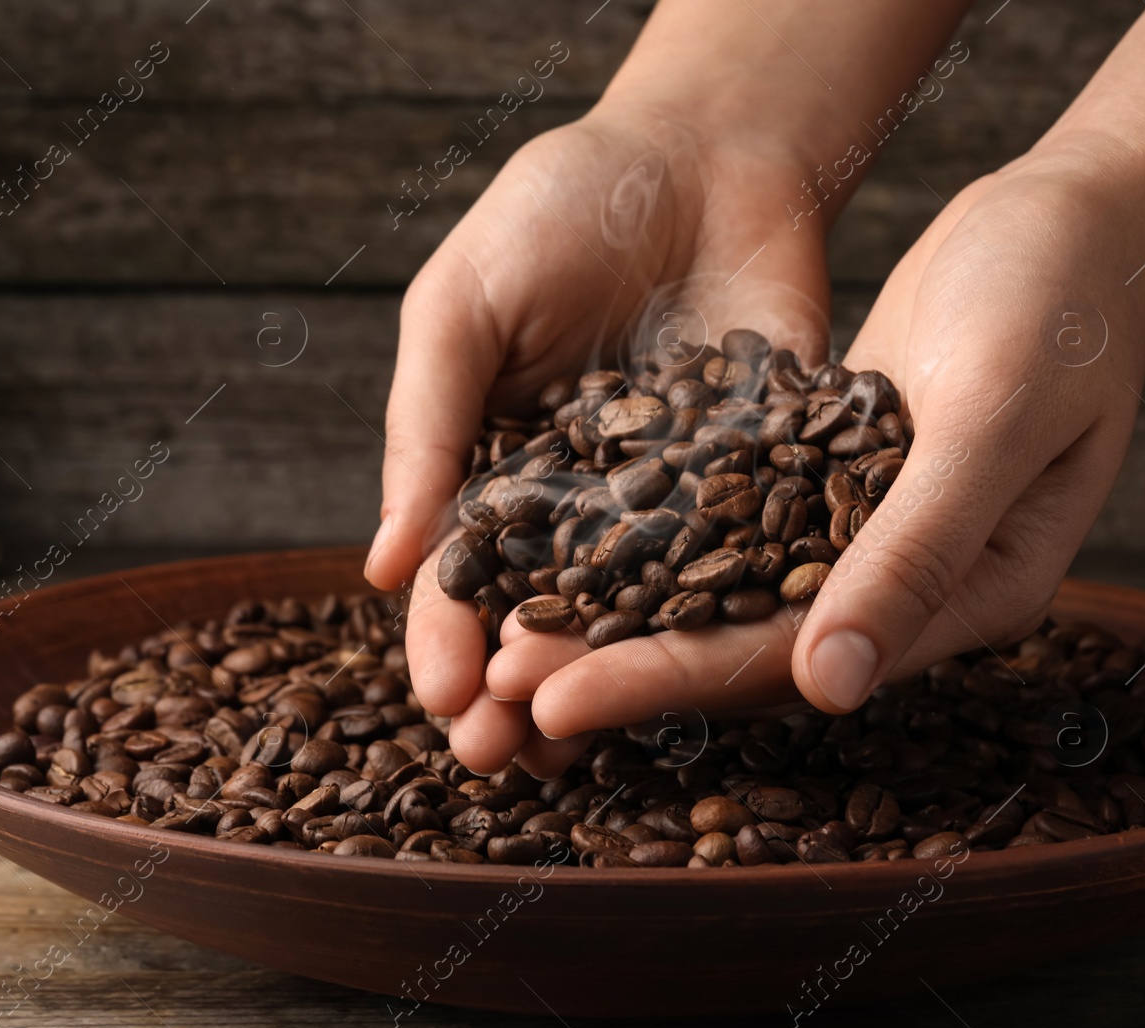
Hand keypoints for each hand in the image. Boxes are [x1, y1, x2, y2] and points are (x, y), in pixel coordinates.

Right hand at [368, 102, 833, 775]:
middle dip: (516, 690)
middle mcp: (580, 508)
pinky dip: (723, 621)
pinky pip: (742, 563)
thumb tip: (382, 563)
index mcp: (495, 472)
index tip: (441, 698)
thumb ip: (426, 426)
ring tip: (576, 750)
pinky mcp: (762, 487)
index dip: (445, 640)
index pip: (461, 578)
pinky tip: (702, 676)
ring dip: (604, 684)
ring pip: (634, 619)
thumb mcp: (463, 306)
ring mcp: (672, 505)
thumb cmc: (557, 214)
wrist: (704, 153)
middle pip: (543, 620)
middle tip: (499, 757)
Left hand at [487, 158, 1144, 756]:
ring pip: (718, 591)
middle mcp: (905, 588)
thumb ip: (918, 549)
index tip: (551, 700)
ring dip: (614, 611)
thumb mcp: (993, 417)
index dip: (661, 680)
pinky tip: (564, 541)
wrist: (1074, 222)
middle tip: (494, 685)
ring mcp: (862, 536)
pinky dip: (647, 535)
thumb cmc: (1060, 308)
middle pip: (736, 643)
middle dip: (613, 663)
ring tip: (503, 630)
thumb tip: (831, 686)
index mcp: (965, 599)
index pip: (784, 661)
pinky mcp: (825, 479)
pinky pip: (723, 521)